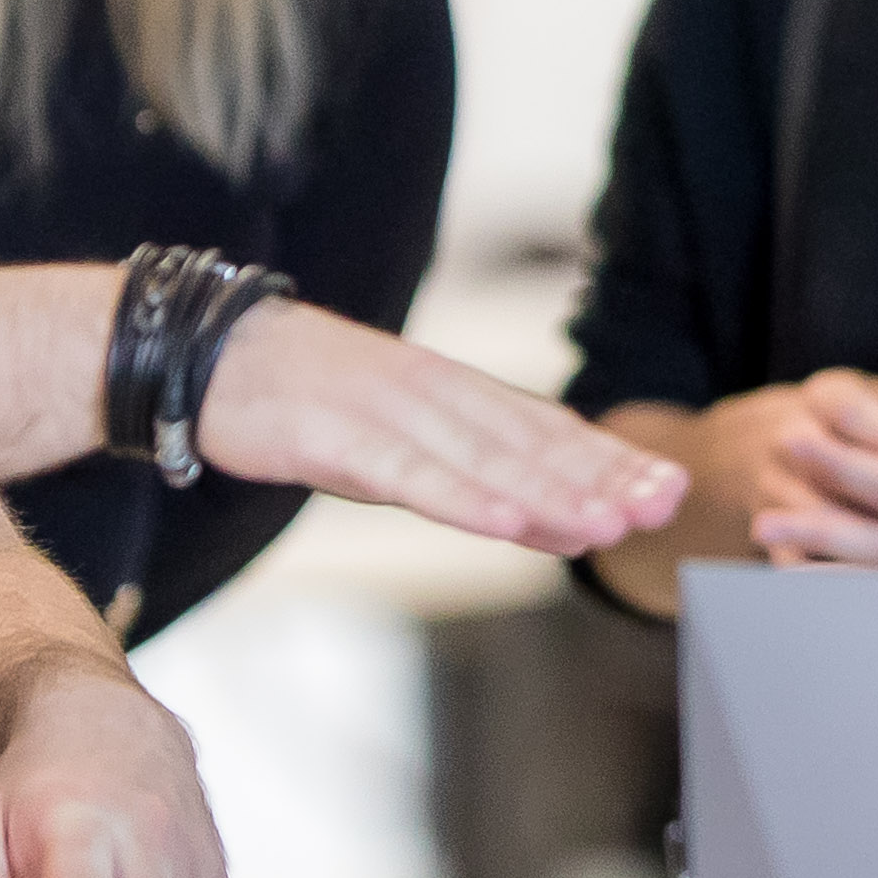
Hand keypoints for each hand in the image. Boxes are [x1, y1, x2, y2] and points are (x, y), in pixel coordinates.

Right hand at [196, 301, 680, 553]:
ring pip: (482, 459)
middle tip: (664, 505)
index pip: (545, 428)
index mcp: (451, 392)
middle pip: (529, 442)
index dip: (608, 459)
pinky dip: (463, 498)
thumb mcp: (398, 439)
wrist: (208, 354)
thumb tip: (550, 516)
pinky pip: (409, 475)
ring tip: (607, 523)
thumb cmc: (307, 403)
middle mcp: (432, 395)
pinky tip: (509, 521)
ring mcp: (386, 412)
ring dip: (550, 493)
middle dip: (601, 477)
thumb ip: (471, 475)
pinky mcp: (337, 436)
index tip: (669, 488)